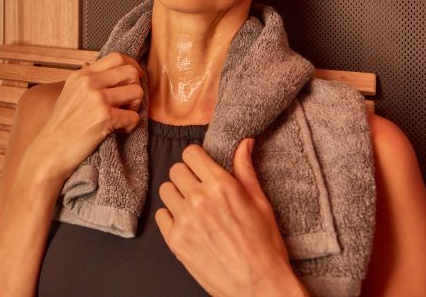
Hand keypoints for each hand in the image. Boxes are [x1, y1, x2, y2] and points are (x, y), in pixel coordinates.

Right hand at [28, 52, 143, 181]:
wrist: (51, 150)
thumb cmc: (62, 125)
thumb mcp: (69, 93)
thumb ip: (86, 80)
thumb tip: (98, 67)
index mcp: (81, 75)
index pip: (117, 57)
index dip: (132, 66)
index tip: (133, 80)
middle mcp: (89, 82)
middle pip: (131, 72)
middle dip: (135, 87)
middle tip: (128, 102)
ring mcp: (97, 99)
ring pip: (137, 92)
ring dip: (135, 107)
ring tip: (123, 116)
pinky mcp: (104, 117)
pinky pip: (134, 117)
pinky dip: (130, 126)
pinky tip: (119, 130)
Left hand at [155, 139, 305, 296]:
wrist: (259, 286)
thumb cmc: (265, 246)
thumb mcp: (261, 204)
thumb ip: (245, 170)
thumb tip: (243, 143)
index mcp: (221, 186)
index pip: (191, 153)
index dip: (197, 160)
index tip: (203, 169)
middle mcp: (199, 200)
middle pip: (176, 169)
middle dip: (188, 177)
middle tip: (200, 190)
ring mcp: (184, 220)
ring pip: (166, 190)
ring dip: (178, 196)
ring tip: (195, 209)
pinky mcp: (174, 240)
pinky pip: (161, 215)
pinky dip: (171, 218)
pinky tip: (189, 226)